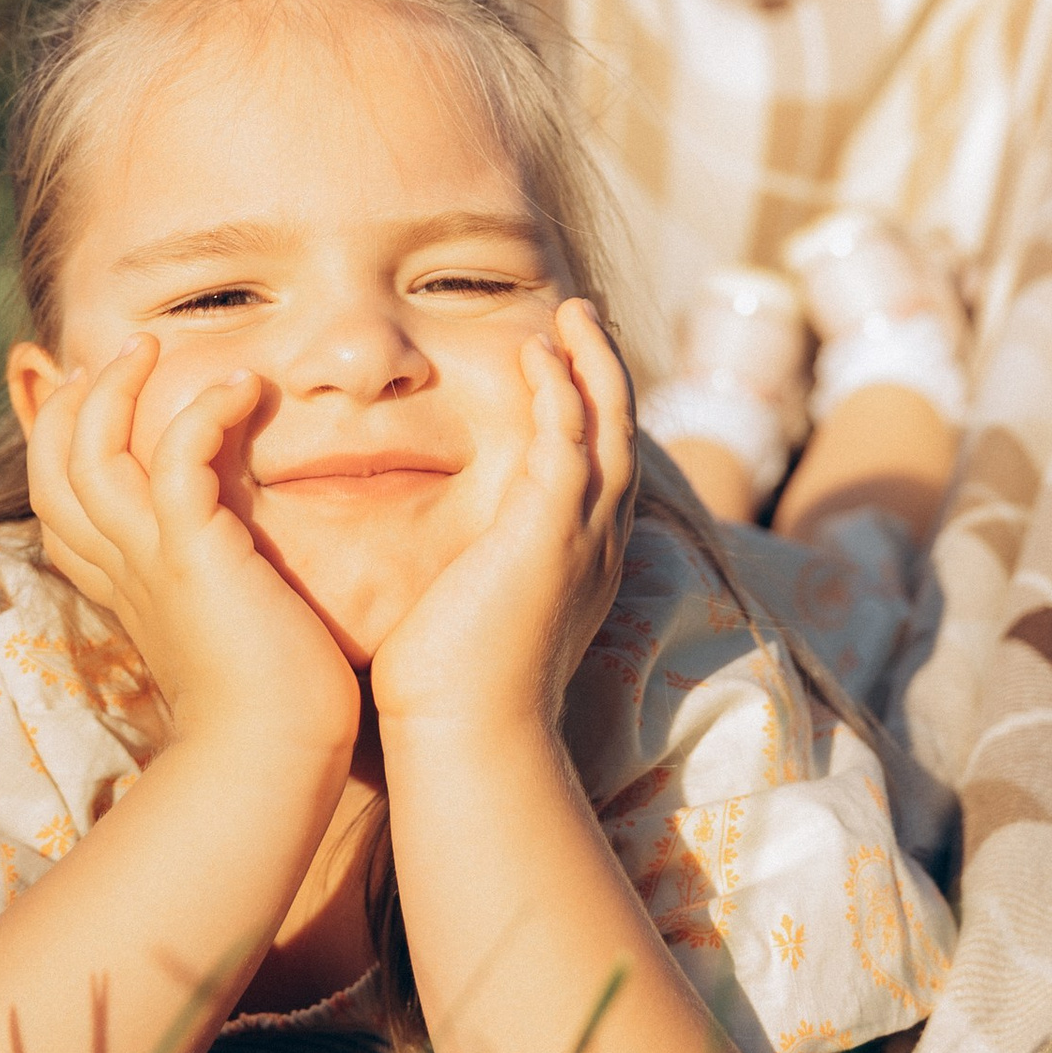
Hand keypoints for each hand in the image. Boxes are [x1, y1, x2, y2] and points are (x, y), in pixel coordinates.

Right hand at [25, 340, 359, 771]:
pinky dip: (202, 412)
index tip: (94, 394)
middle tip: (115, 355)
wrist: (274, 756)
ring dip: (117, 388)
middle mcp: (123, 569)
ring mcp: (150, 560)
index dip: (63, 443)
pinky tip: (240, 387)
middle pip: (53, 470)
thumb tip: (248, 556)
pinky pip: (177, 459)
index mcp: (125, 587)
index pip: (61, 505)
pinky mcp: (194, 553)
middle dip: (73, 404)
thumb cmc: (270, 707)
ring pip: (90, 455)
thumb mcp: (227, 627)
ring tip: (151, 344)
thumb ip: (218, 583)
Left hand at [369, 301, 636, 740]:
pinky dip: (559, 390)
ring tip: (571, 315)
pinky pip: (569, 439)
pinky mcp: (551, 531)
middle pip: (620, 438)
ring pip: (607, 427)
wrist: (465, 737)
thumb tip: (431, 569)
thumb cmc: (450, 695)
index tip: (567, 371)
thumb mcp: (469, 620)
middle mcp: (596, 549)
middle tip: (585, 320)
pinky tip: (538, 352)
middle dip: (605, 375)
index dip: (591, 417)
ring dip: (590, 365)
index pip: (599, 474)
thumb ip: (466, 580)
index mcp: (579, 569)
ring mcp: (581, 539)